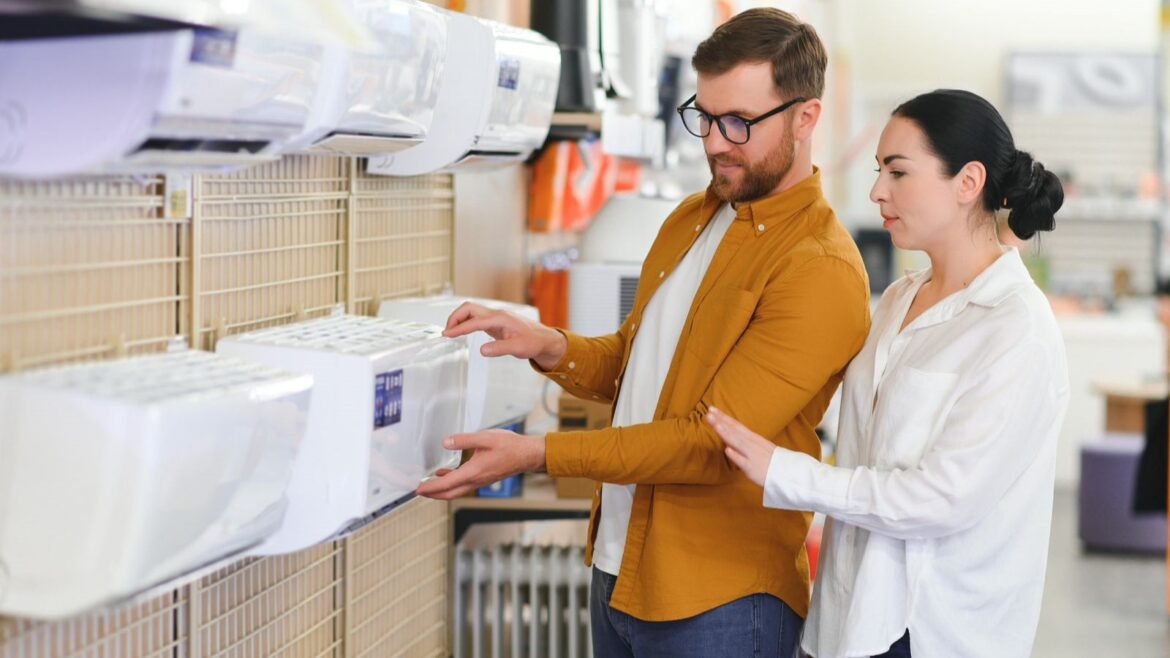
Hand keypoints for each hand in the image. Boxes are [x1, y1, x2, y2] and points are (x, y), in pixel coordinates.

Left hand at [415, 429, 546, 499]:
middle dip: (432, 494)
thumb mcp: (485, 438)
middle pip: (449, 494)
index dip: (430, 488)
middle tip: (419, 491)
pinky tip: (446, 474)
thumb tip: (445, 443)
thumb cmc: (510, 446)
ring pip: (456, 491)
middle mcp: (476, 481)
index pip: (447, 484)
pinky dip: (451, 483)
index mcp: (474, 472)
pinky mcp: (483, 478)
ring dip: (441, 490)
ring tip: (428, 485)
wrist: (527, 455)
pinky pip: (463, 485)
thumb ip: (464, 440)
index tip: (417, 489)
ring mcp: (480, 481)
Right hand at [443, 302, 566, 369]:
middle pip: (469, 308)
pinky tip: (462, 331)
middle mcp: (496, 314)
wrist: (544, 339)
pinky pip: (475, 318)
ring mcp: (495, 317)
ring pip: (471, 311)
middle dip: (455, 318)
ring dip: (459, 319)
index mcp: (501, 318)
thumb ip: (500, 349)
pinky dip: (465, 322)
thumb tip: (482, 350)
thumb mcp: (519, 348)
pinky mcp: (494, 322)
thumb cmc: (534, 342)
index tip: (447, 335)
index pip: (474, 321)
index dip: (459, 328)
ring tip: (450, 332)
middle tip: (446, 332)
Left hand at [705, 406, 775, 486]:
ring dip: (727, 434)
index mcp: (754, 438)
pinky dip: (736, 456)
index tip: (712, 409)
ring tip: (716, 425)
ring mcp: (752, 456)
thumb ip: (745, 441)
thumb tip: (728, 439)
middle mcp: (752, 444)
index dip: (724, 417)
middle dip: (721, 422)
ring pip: (738, 443)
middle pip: (735, 431)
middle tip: (709, 412)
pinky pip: (744, 462)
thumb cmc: (772, 460)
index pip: (736, 425)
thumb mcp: (760, 446)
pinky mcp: (753, 469)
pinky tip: (727, 450)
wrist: (788, 473)